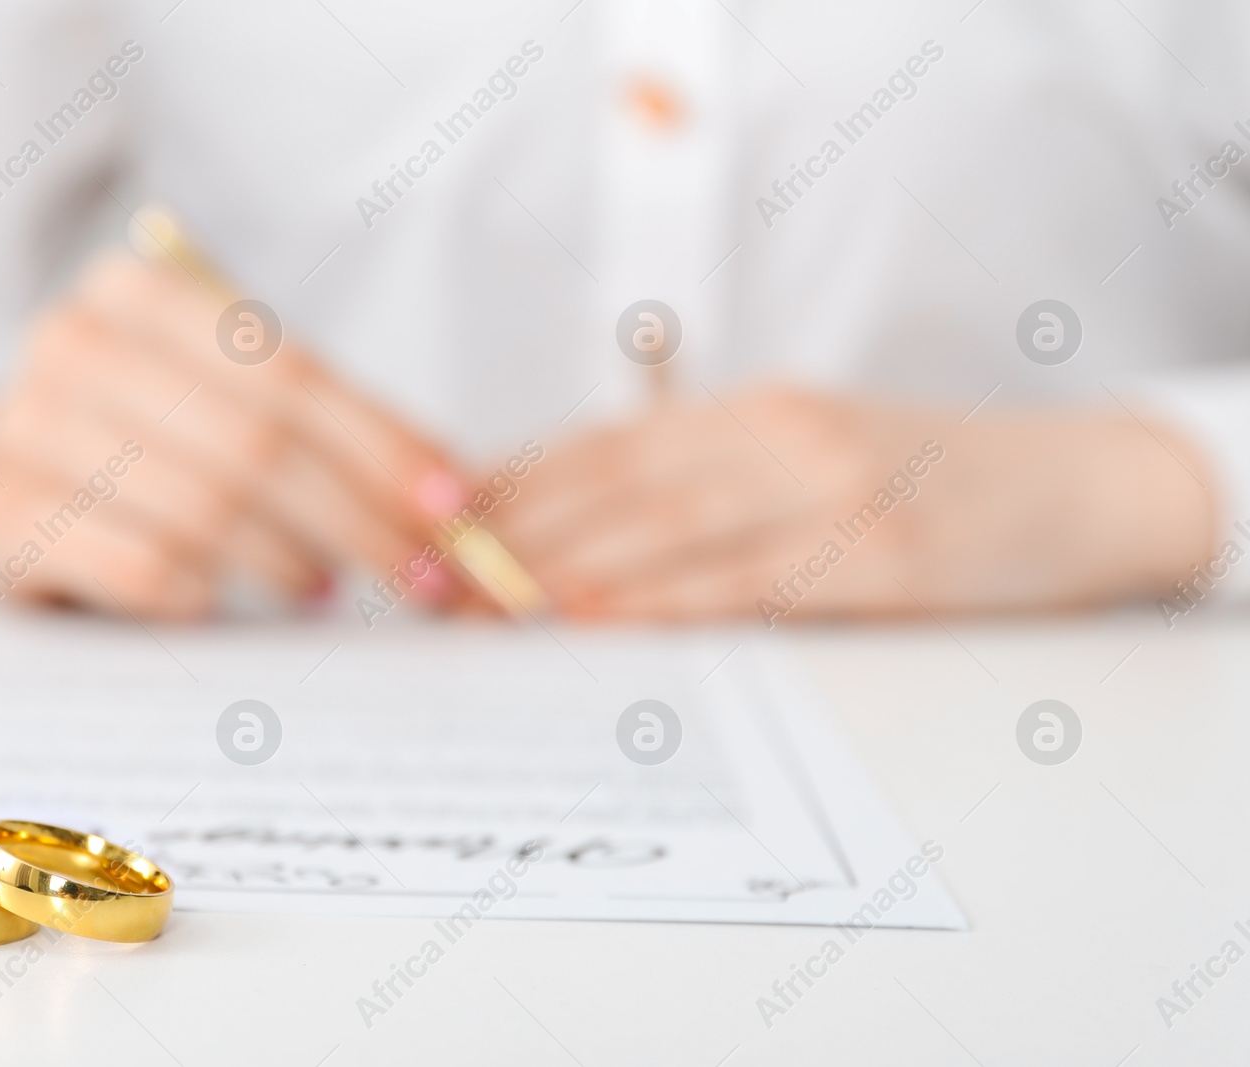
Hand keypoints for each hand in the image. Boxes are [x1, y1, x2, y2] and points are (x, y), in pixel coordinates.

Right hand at [0, 252, 467, 619]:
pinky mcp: (3, 524)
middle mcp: (73, 346)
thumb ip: (315, 422)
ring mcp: (26, 434)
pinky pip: (140, 568)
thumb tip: (448, 493)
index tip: (453, 504)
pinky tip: (226, 605)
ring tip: (324, 587)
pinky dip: (203, 594)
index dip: (382, 443)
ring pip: (204, 511)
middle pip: (256, 445)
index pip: (287, 371)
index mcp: (137, 292)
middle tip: (426, 575)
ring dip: (291, 561)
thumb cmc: (136, 441)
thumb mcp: (213, 397)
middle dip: (361, 518)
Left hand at [493, 387, 1216, 621]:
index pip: (610, 441)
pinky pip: (745, 580)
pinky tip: (599, 619)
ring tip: (488, 601)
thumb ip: (713, 478)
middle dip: (519, 531)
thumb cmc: (923, 480)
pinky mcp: (876, 556)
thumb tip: (592, 530)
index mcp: (757, 408)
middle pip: (620, 481)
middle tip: (443, 573)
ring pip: (668, 525)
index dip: (519, 481)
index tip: (447, 518)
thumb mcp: (810, 454)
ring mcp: (831, 489)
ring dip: (567, 567)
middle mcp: (782, 433)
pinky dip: (662, 599)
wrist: (1071, 488)